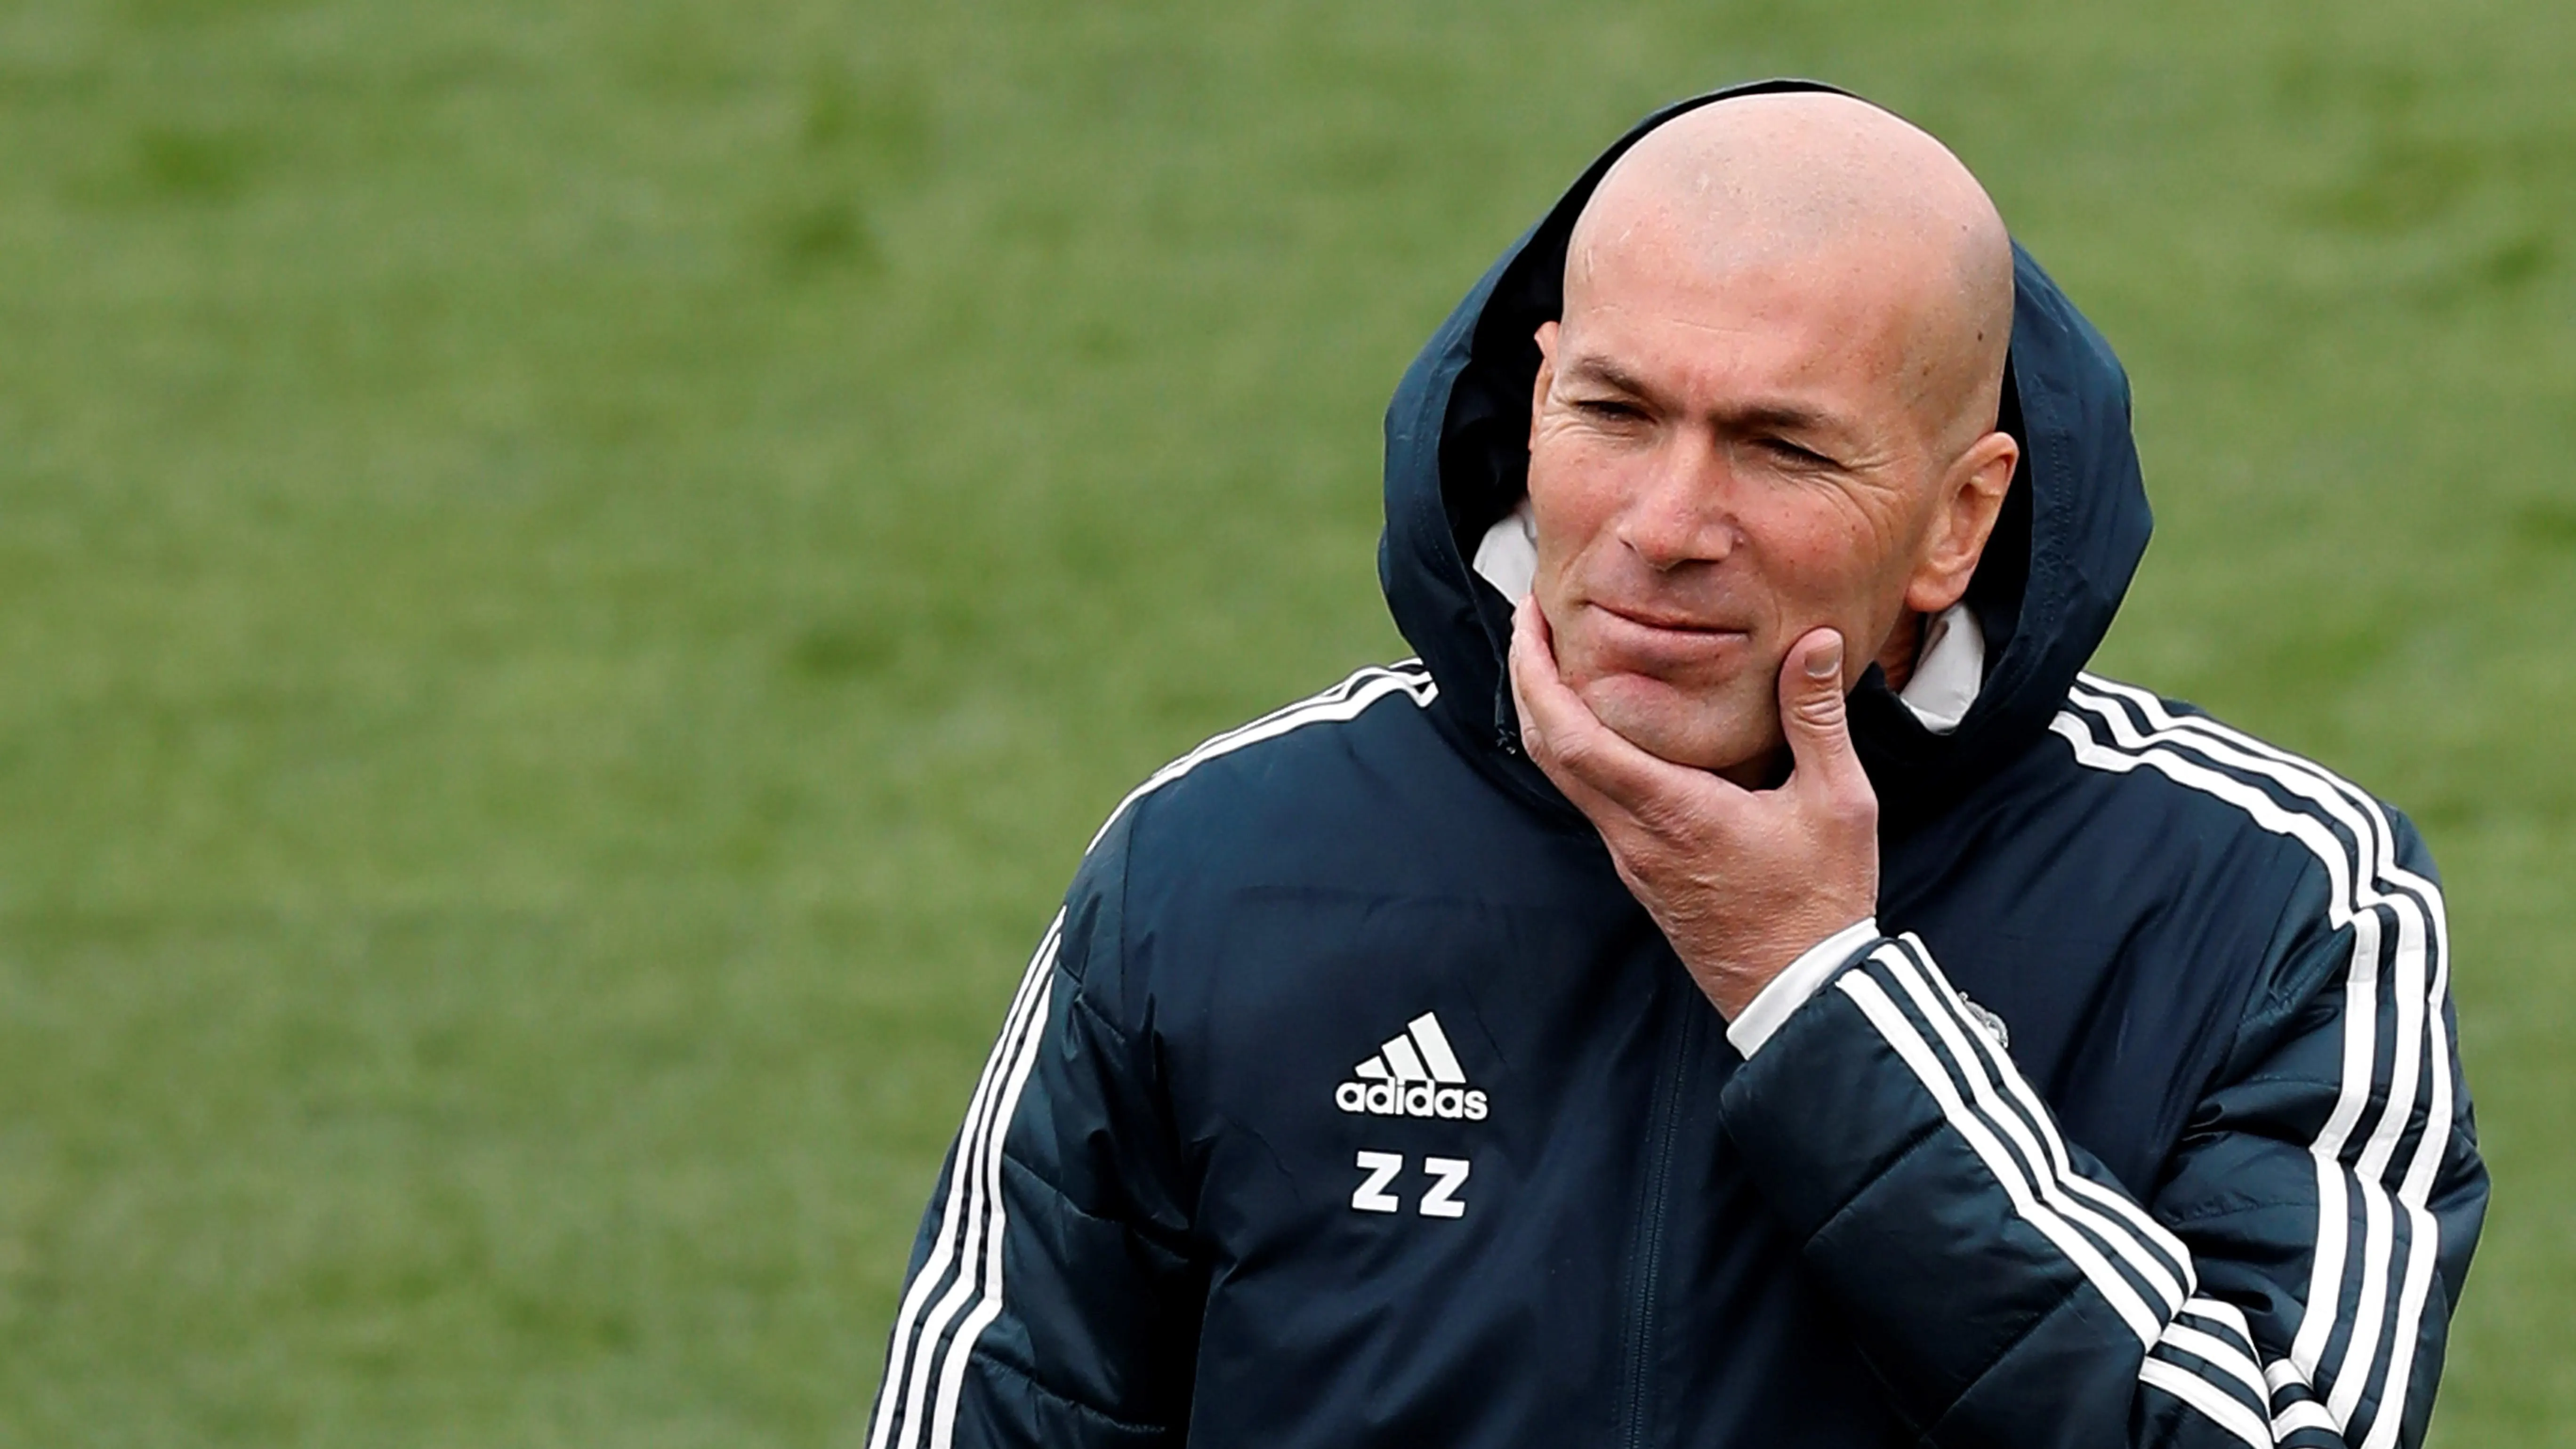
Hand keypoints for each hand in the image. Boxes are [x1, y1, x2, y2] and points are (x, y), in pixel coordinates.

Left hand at [1507, 596, 1879, 1018]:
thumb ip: (1817, 719)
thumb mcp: (1837, 803)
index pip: (1572, 738)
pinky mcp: (1640, 872)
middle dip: (1528, 681)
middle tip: (1532, 623)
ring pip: (1564, 779)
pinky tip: (1605, 726)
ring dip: (1550, 717)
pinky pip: (1591, 802)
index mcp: (1671, 811)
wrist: (1801, 994)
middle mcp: (1633, 836)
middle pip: (1548, 752)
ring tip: (1562, 661)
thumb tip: (1816, 643)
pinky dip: (1578, 752)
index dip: (1538, 675)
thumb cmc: (1821, 901)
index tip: (1531, 622)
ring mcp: (1631, 859)